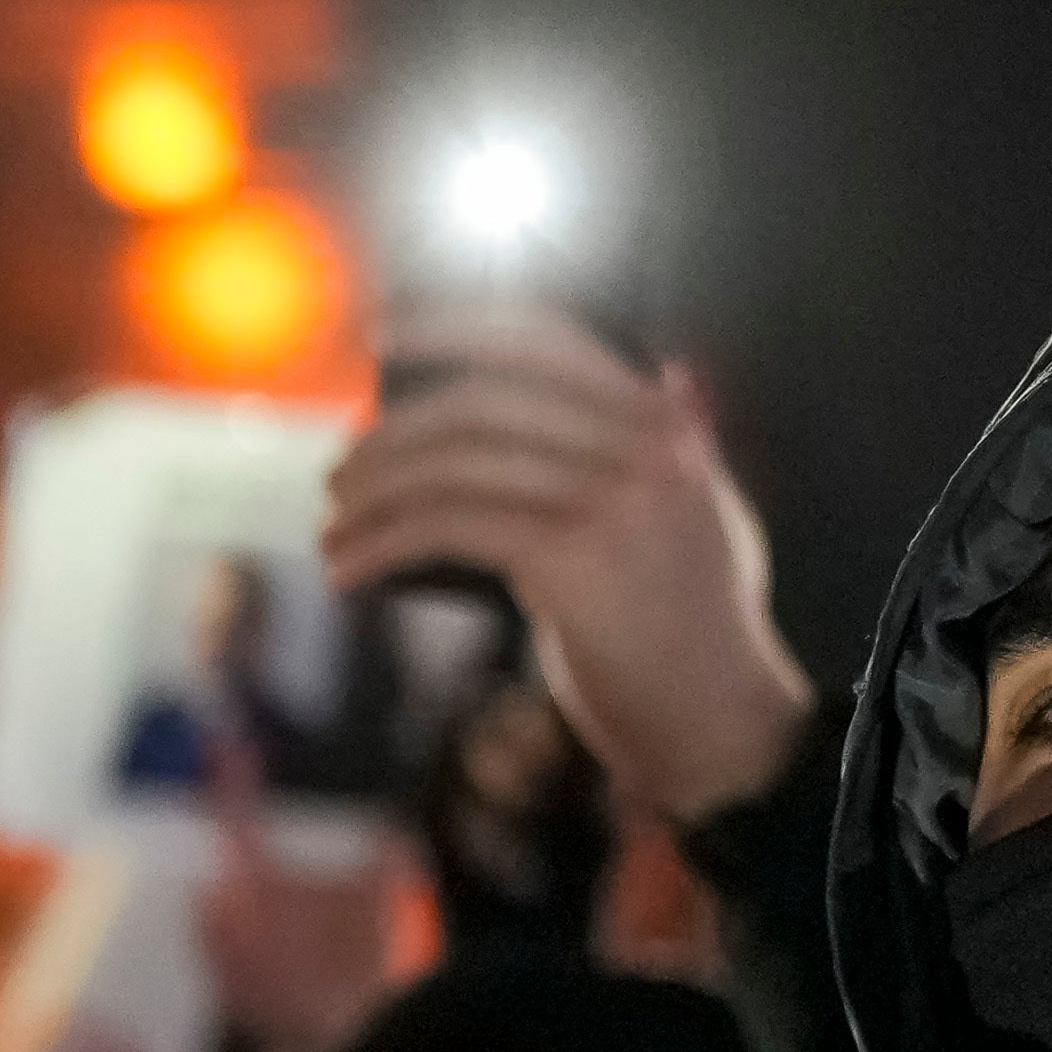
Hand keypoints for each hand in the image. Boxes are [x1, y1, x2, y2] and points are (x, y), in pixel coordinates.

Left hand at [319, 301, 814, 822]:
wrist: (719, 723)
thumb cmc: (688, 630)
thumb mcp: (697, 517)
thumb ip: (670, 446)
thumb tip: (661, 368)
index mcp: (668, 425)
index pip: (550, 340)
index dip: (455, 327)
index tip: (381, 335)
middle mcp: (649, 446)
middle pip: (480, 402)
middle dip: (390, 437)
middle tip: (338, 479)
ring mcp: (616, 498)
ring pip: (453, 462)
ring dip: (371, 496)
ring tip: (333, 532)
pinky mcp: (576, 557)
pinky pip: (446, 524)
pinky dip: (380, 543)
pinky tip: (346, 570)